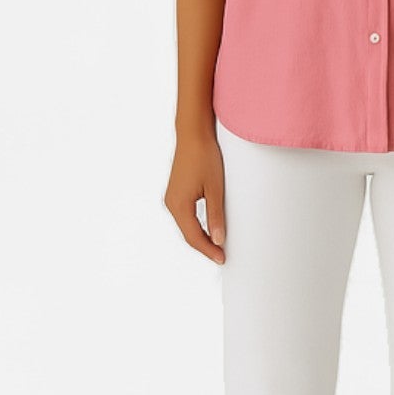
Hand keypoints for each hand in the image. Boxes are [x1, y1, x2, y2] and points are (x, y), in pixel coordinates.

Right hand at [165, 126, 226, 263]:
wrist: (193, 135)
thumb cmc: (204, 157)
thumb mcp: (215, 189)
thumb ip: (216, 216)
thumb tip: (218, 240)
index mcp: (179, 205)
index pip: (194, 237)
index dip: (208, 250)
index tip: (222, 259)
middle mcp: (171, 204)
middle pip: (188, 234)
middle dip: (204, 247)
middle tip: (222, 256)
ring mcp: (172, 198)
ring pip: (186, 226)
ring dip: (200, 237)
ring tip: (217, 246)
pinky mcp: (176, 192)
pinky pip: (185, 216)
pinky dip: (196, 226)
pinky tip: (208, 229)